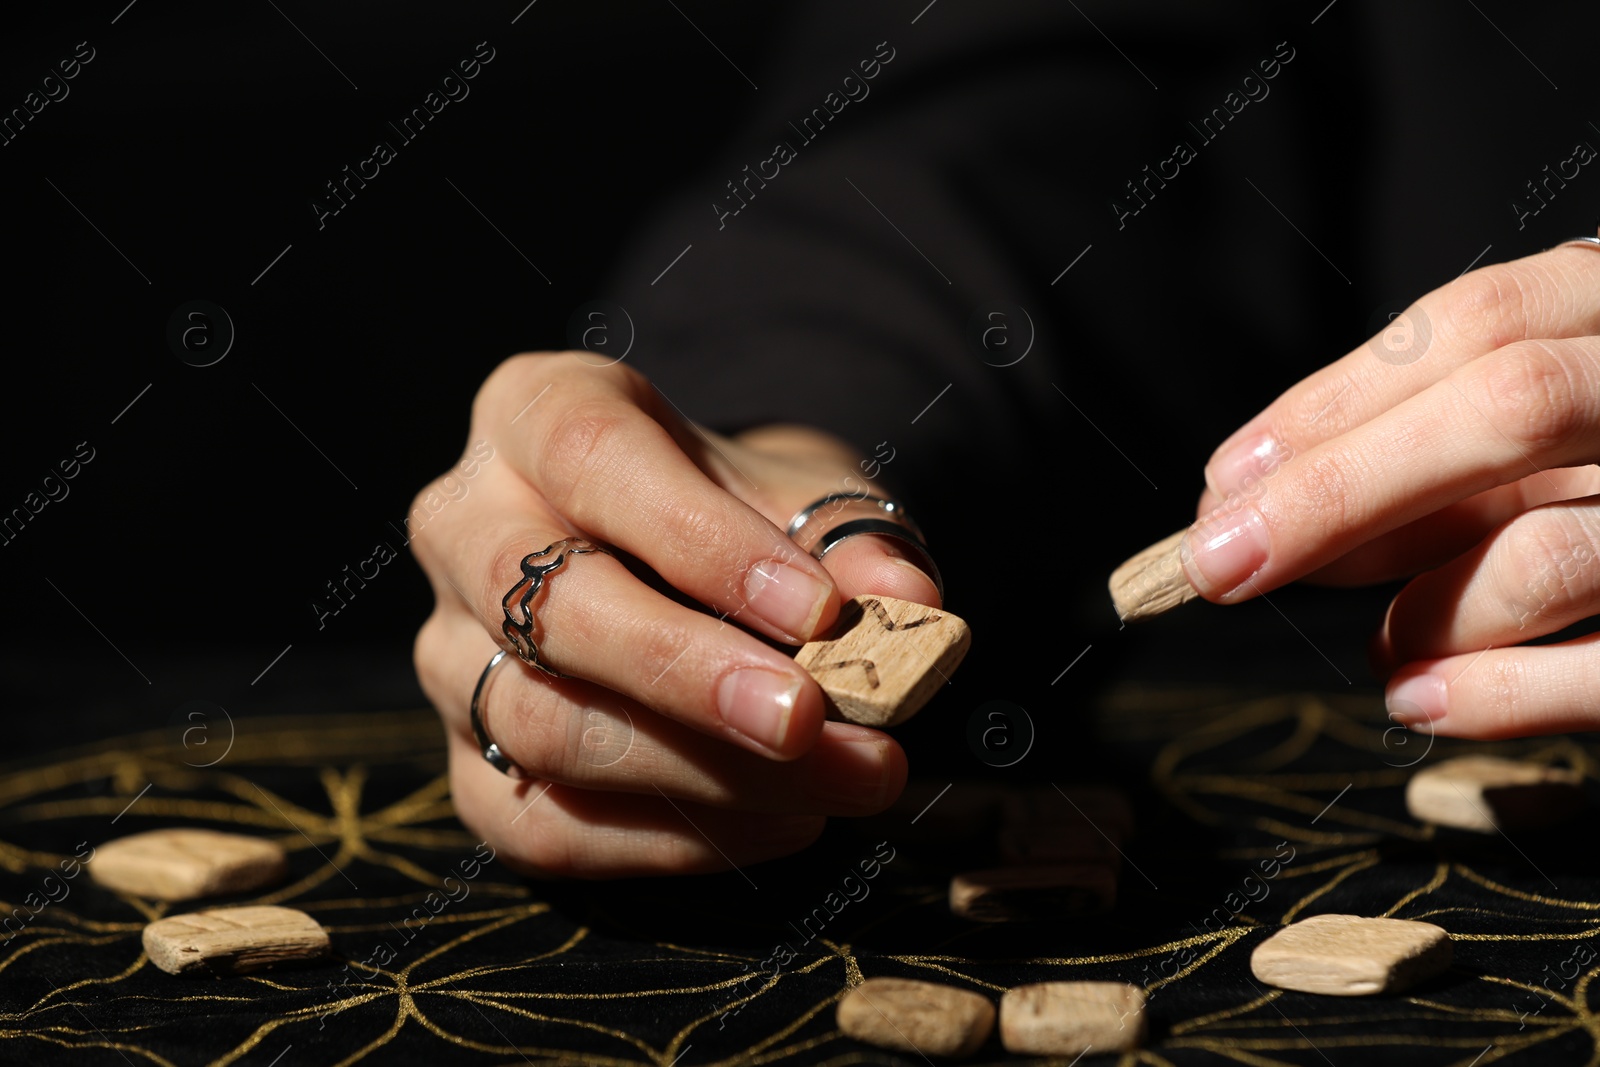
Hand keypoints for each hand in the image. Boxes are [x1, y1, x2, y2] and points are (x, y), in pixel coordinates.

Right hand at [410, 353, 937, 876]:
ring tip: (847, 778)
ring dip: (709, 773)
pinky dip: (678, 841)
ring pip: (548, 728)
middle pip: (549, 608)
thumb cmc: (742, 515)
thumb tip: (910, 599)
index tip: (821, 613)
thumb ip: (853, 540)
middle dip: (692, 675)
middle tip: (814, 721)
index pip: (596, 461)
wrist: (695, 562)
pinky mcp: (472, 765)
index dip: (705, 543)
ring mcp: (452, 653)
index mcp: (532, 415)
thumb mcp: (803, 495)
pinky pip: (548, 825)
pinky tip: (787, 822)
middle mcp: (465, 528)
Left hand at [1189, 244, 1599, 737]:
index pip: (1473, 326)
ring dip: (1428, 609)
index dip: (1331, 407)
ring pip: (1555, 544)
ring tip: (1380, 648)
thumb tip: (1273, 499)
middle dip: (1339, 489)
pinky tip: (1419, 701)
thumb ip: (1452, 443)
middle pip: (1509, 405)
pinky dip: (1497, 694)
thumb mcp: (1564, 421)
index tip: (1225, 482)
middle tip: (1214, 563)